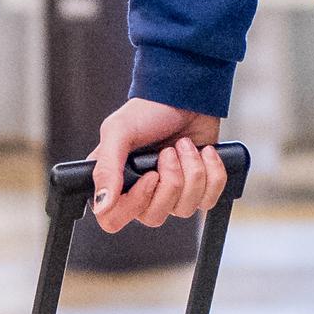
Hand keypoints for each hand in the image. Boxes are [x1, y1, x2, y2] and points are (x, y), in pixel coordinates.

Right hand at [90, 100, 226, 233]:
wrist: (188, 95)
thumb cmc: (149, 110)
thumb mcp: (119, 131)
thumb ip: (106, 168)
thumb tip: (101, 206)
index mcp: (116, 181)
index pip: (114, 219)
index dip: (135, 203)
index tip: (150, 176)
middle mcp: (143, 192)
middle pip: (154, 217)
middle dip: (170, 182)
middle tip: (169, 152)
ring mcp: (172, 193)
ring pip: (184, 210)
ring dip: (191, 172)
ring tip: (185, 145)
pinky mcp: (199, 189)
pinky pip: (209, 200)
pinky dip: (212, 173)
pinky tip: (205, 152)